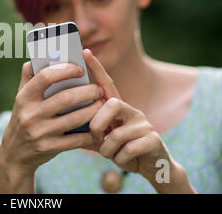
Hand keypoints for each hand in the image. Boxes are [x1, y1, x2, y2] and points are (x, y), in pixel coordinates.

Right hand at [0, 61, 104, 174]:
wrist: (14, 154)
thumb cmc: (22, 118)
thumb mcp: (20, 98)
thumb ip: (28, 78)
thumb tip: (37, 58)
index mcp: (24, 97)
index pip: (45, 77)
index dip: (65, 70)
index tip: (80, 69)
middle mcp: (30, 114)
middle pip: (65, 98)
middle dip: (87, 91)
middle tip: (99, 89)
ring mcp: (39, 132)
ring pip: (74, 119)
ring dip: (93, 111)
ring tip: (102, 105)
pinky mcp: (48, 148)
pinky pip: (75, 139)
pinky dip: (89, 133)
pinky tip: (97, 127)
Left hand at [83, 49, 172, 179]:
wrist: (151, 168)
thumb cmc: (121, 150)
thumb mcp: (103, 138)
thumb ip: (90, 128)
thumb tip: (67, 120)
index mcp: (118, 108)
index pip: (106, 84)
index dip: (96, 68)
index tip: (85, 52)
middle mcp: (132, 110)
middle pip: (110, 105)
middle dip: (98, 125)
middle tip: (98, 139)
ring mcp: (144, 124)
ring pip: (117, 134)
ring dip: (108, 150)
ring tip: (111, 154)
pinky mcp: (153, 140)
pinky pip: (128, 149)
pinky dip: (120, 159)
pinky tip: (124, 160)